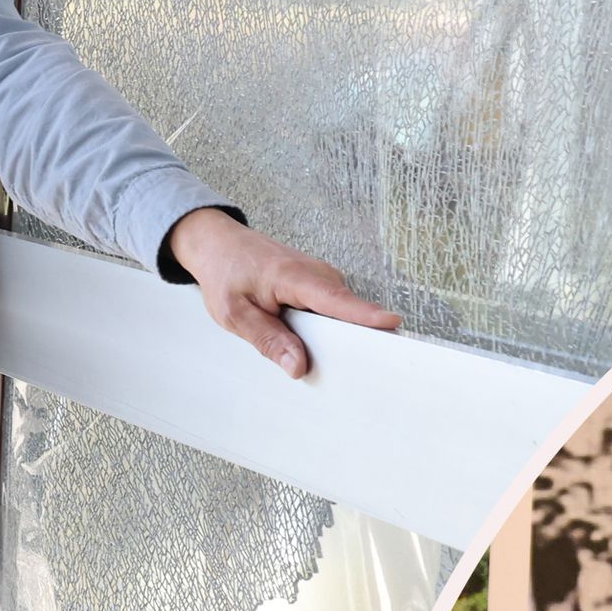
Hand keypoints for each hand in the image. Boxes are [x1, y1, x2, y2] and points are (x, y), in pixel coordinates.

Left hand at [167, 207, 397, 378]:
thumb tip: (299, 366)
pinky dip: (325, 326)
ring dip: (330, 335)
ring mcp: (321, 276)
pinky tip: (307, 335)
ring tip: (306, 347)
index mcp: (291, 276)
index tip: (392, 323)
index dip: (363, 314)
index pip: (334, 299)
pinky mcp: (321, 283)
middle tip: (332, 365)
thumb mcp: (235, 314)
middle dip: (344, 340)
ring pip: (340, 314)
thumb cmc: (225, 273)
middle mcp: (315, 272)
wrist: (220, 243)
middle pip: (344, 313)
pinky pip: (333, 310)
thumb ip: (268, 340)